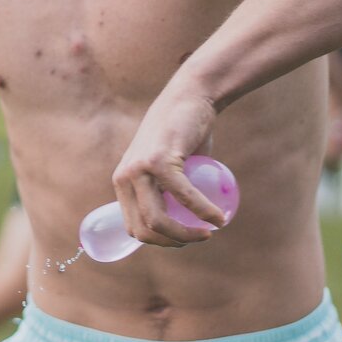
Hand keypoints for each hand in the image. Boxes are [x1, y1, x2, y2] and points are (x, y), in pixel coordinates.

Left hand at [111, 84, 225, 249]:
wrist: (189, 98)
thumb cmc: (184, 134)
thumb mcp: (167, 167)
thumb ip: (168, 192)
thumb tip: (181, 225)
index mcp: (123, 182)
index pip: (134, 227)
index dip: (160, 241)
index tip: (186, 239)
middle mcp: (124, 177)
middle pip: (144, 229)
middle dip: (174, 242)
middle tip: (201, 236)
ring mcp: (139, 169)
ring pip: (158, 220)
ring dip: (187, 234)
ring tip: (210, 231)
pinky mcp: (159, 160)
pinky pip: (183, 196)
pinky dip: (203, 211)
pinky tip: (218, 217)